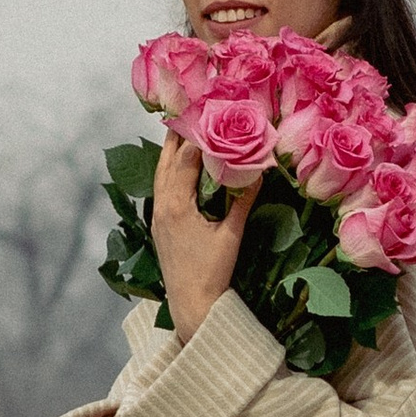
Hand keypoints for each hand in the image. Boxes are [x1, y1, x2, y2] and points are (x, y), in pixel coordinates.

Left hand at [154, 131, 254, 340]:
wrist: (191, 306)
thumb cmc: (212, 273)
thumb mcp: (231, 235)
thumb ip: (242, 201)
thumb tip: (258, 171)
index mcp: (177, 205)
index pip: (185, 159)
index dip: (198, 135)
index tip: (210, 113)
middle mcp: (161, 207)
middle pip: (166, 161)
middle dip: (179, 136)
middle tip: (191, 110)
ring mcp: (157, 216)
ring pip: (159, 174)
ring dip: (170, 151)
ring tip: (180, 130)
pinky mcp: (159, 226)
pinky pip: (160, 188)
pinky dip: (168, 171)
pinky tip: (176, 166)